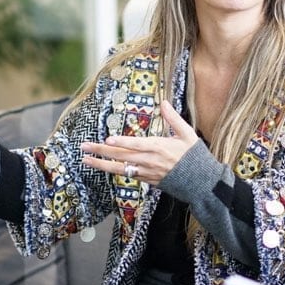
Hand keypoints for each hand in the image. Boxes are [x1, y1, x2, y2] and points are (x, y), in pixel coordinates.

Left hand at [81, 100, 198, 183]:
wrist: (200, 182)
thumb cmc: (194, 156)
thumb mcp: (187, 134)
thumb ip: (173, 118)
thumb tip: (164, 102)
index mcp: (159, 147)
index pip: (136, 144)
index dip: (121, 142)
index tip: (108, 139)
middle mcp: (149, 161)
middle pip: (121, 156)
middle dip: (101, 151)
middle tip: (84, 147)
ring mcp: (147, 172)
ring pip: (120, 168)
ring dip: (101, 164)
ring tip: (86, 159)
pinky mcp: (147, 180)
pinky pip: (127, 175)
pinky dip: (114, 171)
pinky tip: (103, 167)